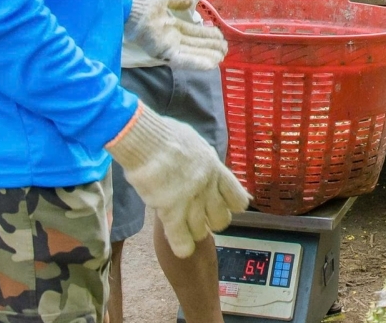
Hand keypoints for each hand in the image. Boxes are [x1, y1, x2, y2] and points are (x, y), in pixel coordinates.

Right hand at [106, 104, 250, 257]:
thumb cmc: (166, 135)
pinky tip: (182, 249)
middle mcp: (208, 188)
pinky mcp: (171, 211)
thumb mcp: (195, 144)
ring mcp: (191, 201)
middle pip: (221, 220)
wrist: (147, 139)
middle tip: (199, 219)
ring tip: (184, 228)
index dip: (231, 207)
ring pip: (201, 231)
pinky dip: (183, 246)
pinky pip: (181, 238)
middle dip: (211, 222)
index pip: (238, 199)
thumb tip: (205, 163)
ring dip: (193, 233)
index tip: (223, 207)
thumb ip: (204, 160)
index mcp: (216, 169)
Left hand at [126, 0, 226, 69]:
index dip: (207, 35)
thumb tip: (192, 1)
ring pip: (191, 54)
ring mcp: (166, 45)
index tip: (221, 37)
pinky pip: (182, 59)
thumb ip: (178, 0)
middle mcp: (169, 38)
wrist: (127, 4)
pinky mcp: (162, 51)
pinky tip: (210, 64)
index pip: (193, 33)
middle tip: (225, 50)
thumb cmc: (142, 0)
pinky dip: (196, 62)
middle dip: (210, 48)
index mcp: (170, 26)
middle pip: (194, 45)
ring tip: (221, 59)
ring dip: (206, 57)